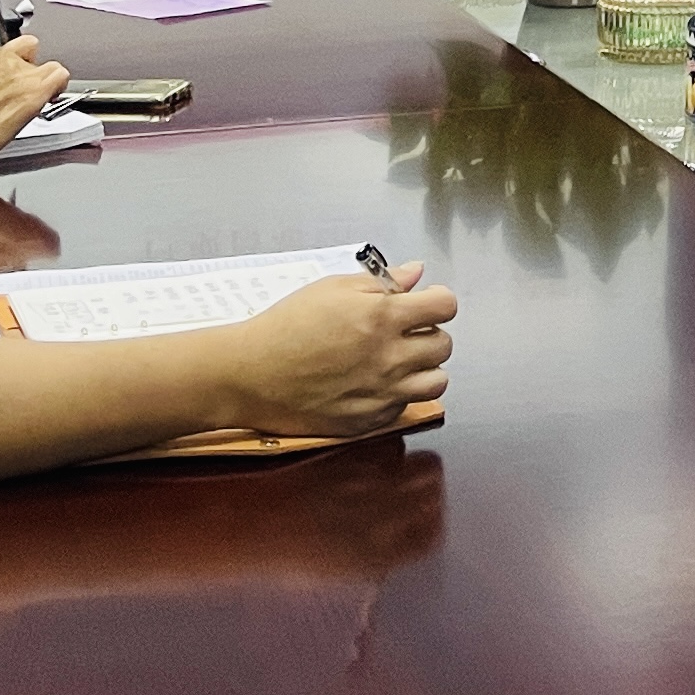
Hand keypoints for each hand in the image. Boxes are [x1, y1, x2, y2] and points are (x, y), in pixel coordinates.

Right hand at [225, 265, 456, 439]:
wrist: (249, 374)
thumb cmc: (285, 327)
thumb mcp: (332, 288)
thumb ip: (381, 281)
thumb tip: (415, 273)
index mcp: (383, 317)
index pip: (445, 306)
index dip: (437, 301)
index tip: (426, 303)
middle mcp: (389, 357)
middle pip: (444, 345)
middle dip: (430, 334)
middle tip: (407, 332)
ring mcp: (381, 392)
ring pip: (436, 382)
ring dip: (424, 369)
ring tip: (400, 361)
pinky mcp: (368, 420)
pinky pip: (405, 407)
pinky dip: (399, 394)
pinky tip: (376, 384)